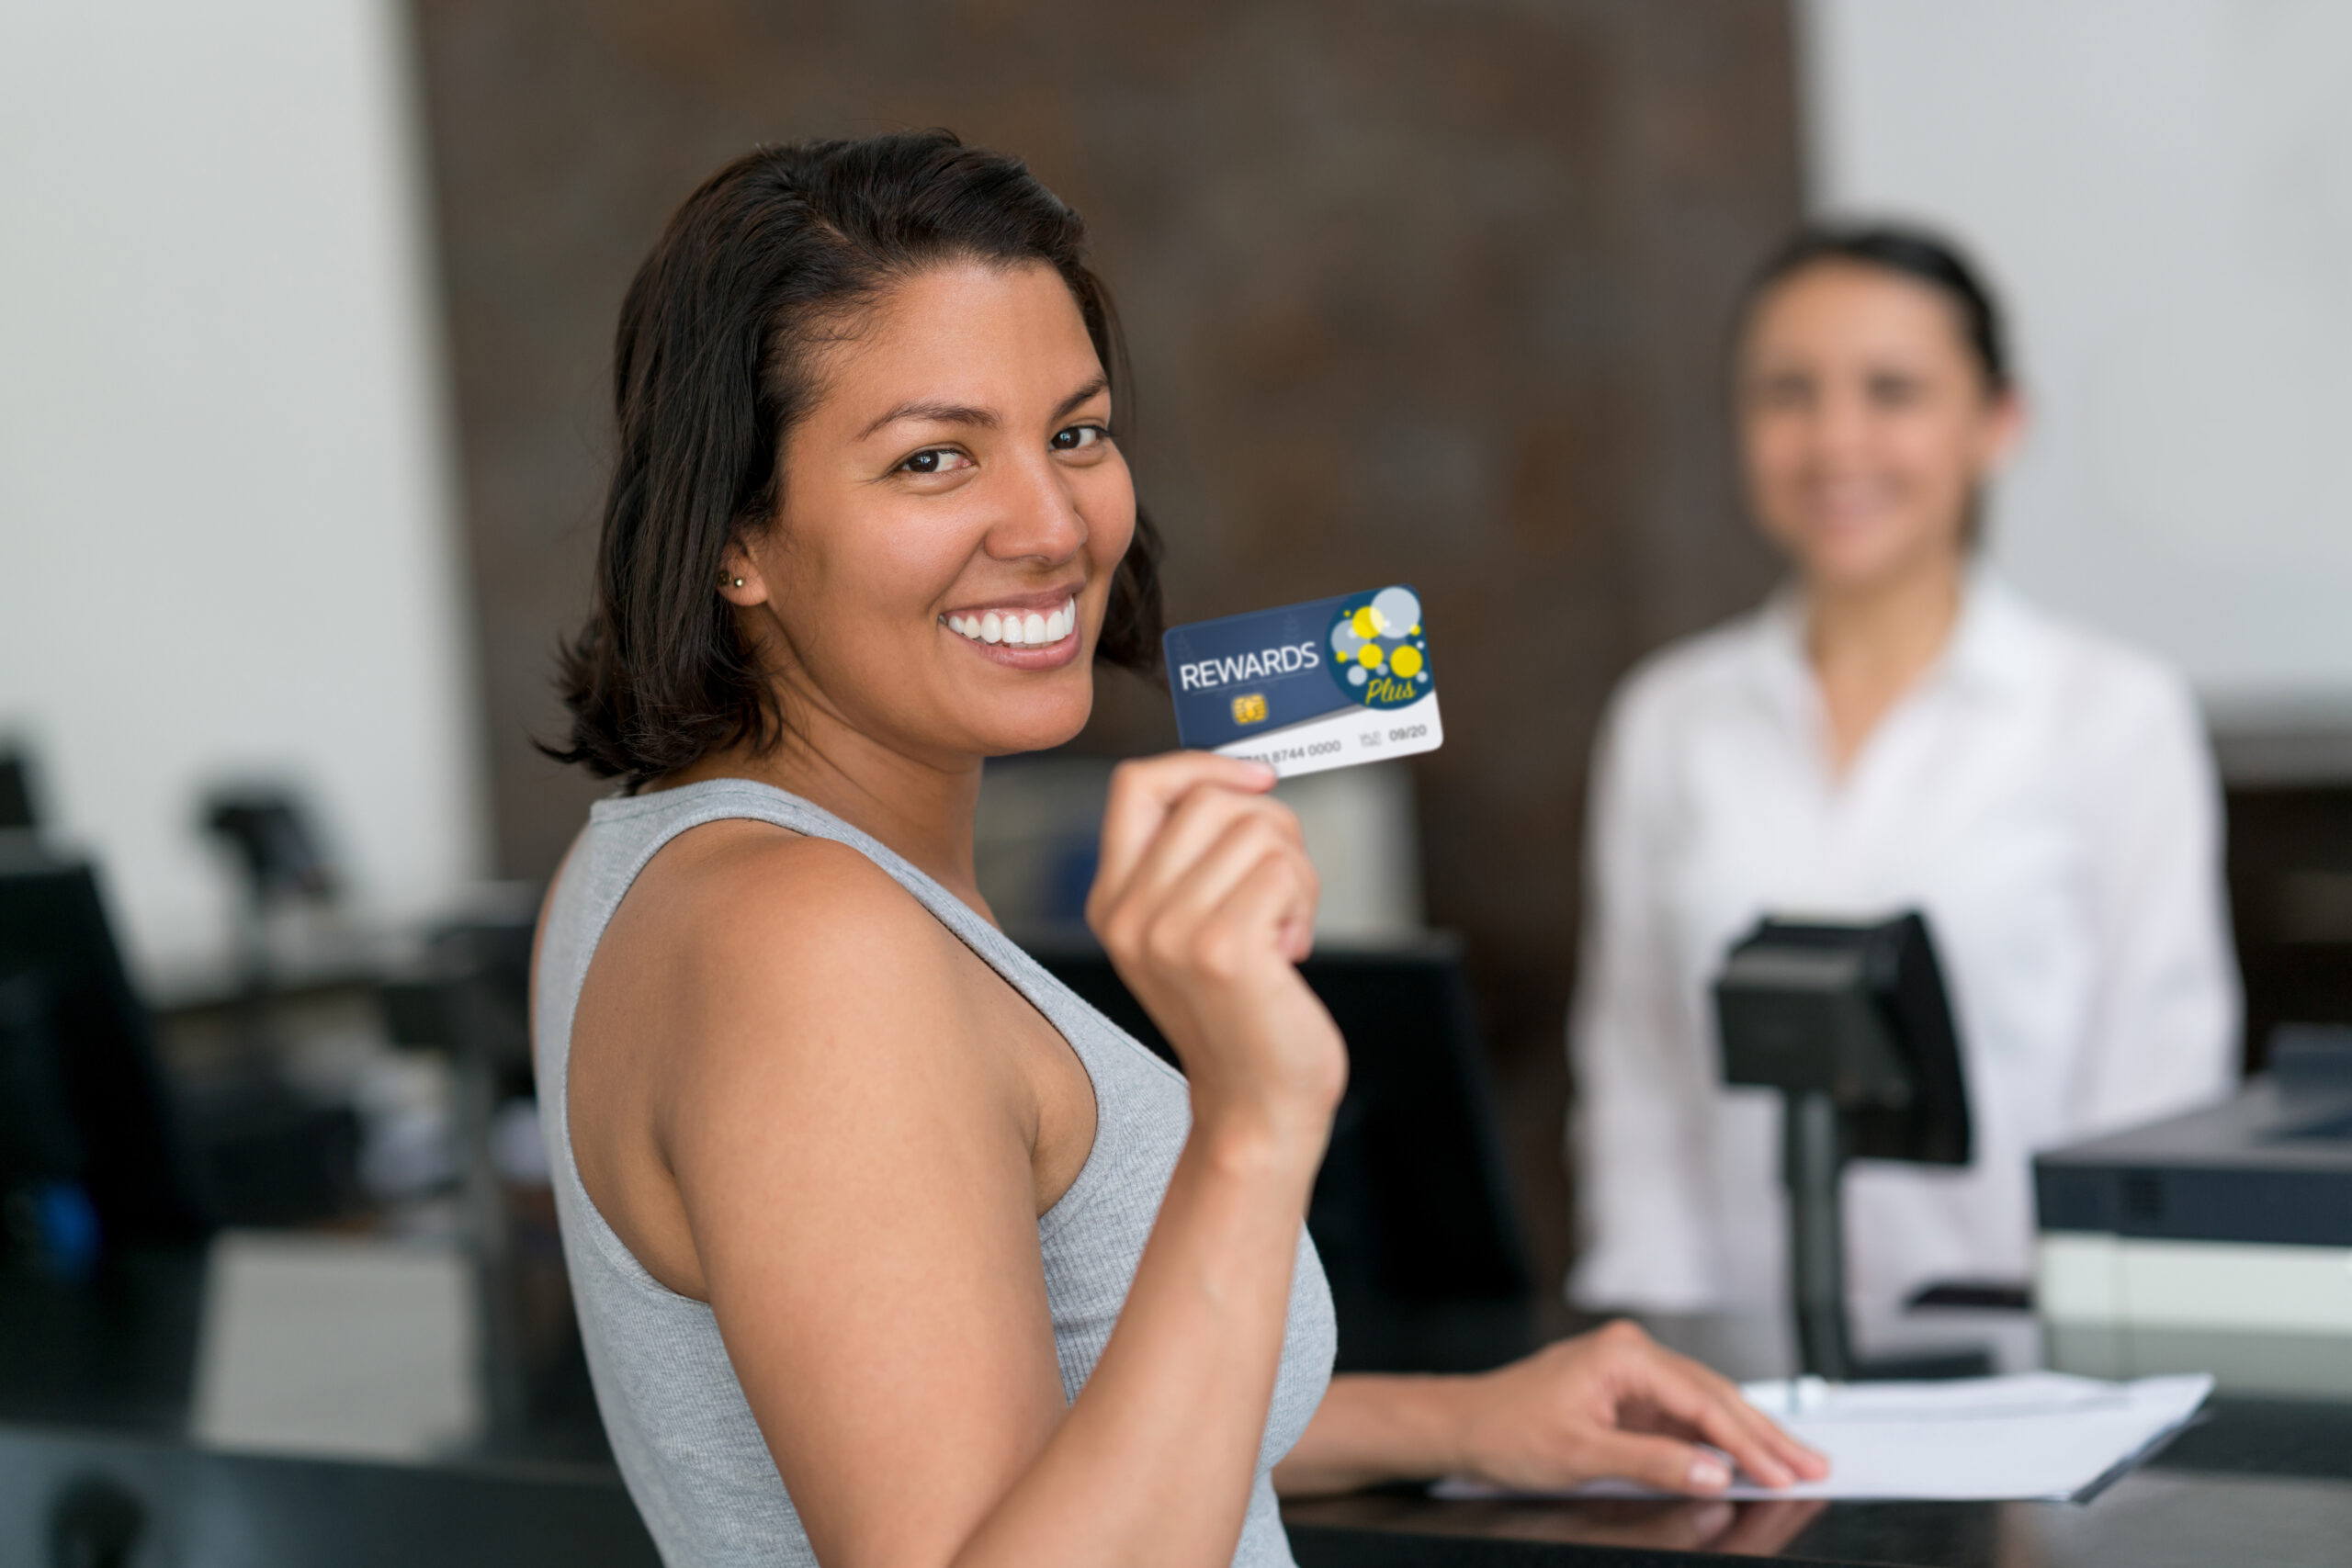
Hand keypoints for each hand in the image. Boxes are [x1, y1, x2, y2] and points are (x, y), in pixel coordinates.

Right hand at [1086, 753, 1346, 1128]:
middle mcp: (1128, 913)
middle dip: (1273, 829)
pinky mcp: (1222, 950)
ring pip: (1257, 829)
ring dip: (1295, 872)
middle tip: (1283, 891)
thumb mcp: (1189, 930)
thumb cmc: (1242, 1013)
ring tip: (1283, 929)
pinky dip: (1305, 901)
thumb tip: (1245, 777)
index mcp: (1110, 901)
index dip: (1203, 765)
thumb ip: (1193, 860)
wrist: (1257, 1109)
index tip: (1257, 782)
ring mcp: (1170, 932)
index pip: (1136, 783)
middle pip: (1213, 799)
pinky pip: (1282, 869)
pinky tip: (1291, 952)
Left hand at [1452, 1321, 1828, 1495]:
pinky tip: (1747, 1460)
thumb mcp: (1581, 1455)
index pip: (1704, 1401)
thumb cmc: (1507, 1429)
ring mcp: (1632, 1374)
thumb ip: (1652, 1463)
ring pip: (1706, 1407)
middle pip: (1715, 1398)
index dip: (1750, 1441)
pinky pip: (1684, 1418)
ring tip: (1794, 1463)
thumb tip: (1713, 1472)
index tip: (1786, 1470)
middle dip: (1766, 1436)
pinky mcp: (1628, 1395)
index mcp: (1624, 1356)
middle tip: (1813, 1464)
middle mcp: (1633, 1355)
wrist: (1463, 1425)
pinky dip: (1716, 1442)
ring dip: (1748, 1439)